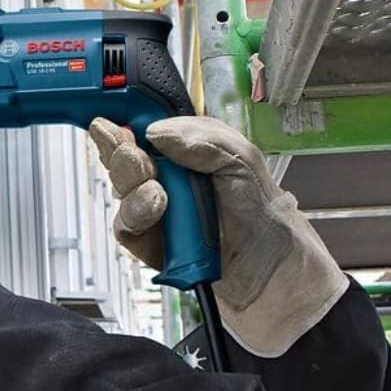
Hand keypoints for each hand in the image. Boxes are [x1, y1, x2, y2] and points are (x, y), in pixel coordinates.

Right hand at [88, 116, 348, 356]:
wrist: (271, 270)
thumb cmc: (262, 213)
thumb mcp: (242, 160)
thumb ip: (202, 139)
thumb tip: (156, 132)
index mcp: (186, 149)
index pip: (143, 127)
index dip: (125, 120)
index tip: (119, 120)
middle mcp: (166, 177)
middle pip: (122, 154)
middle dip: (119, 148)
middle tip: (130, 146)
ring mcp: (154, 210)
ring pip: (120, 188)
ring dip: (130, 180)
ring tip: (155, 185)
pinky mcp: (148, 243)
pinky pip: (125, 225)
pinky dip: (137, 212)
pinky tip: (156, 205)